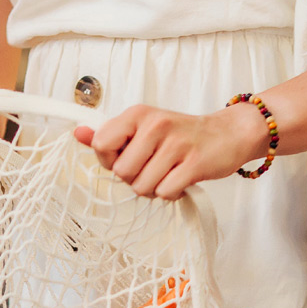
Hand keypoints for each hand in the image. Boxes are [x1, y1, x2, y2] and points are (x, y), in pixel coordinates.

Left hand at [73, 104, 269, 199]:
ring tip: (168, 172)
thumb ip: (110, 133)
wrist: (228, 133)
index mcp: (137, 114)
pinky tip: (180, 179)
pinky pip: (165, 192)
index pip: (101, 144)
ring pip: (142, 186)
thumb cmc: (179, 135)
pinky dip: (171, 193)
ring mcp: (176, 144)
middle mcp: (155, 125)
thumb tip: (78, 133)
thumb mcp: (143, 127)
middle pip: (121, 172)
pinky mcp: (195, 164)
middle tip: (153, 167)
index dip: (109, 160)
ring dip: (153, 187)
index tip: (126, 157)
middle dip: (134, 177)